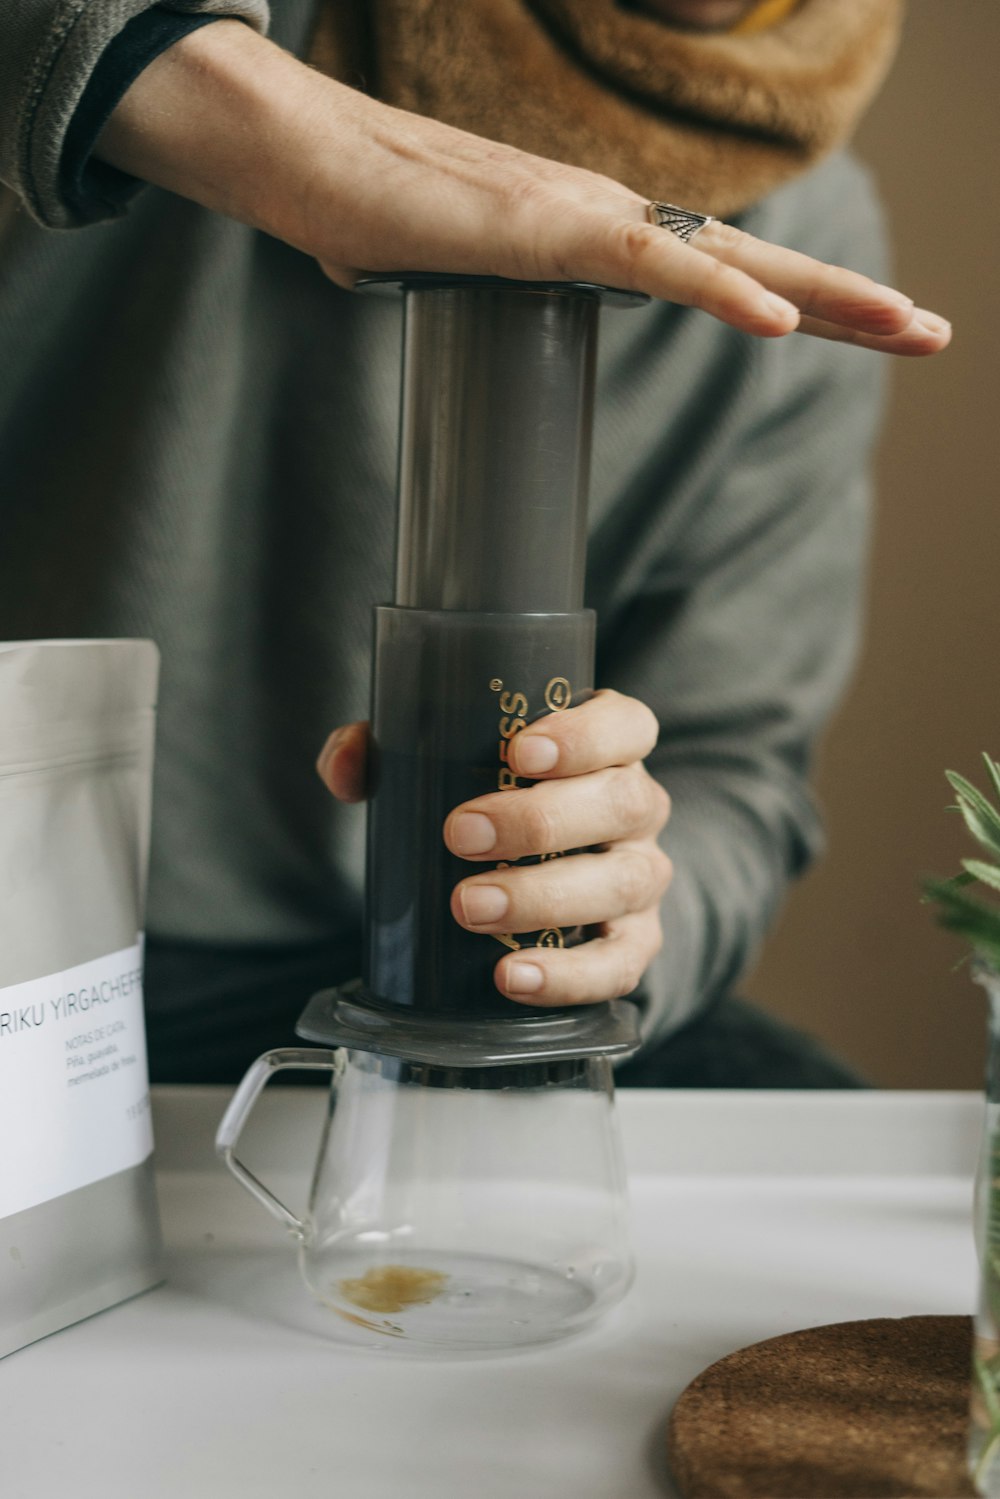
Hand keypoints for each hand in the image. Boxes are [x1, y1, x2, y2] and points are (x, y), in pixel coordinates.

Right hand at [97, 21, 950, 355]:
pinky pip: (650, 264)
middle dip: (845, 302)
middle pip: (748, 263)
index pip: (710, 273)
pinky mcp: (544, 227)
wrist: (295, 152)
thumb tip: (467, 316)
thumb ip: (485, 295)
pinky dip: (720, 295)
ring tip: (908, 325)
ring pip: (726, 260)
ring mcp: (582, 215)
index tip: (851, 333)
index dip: (783, 301)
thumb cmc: (362, 207)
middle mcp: (606, 214)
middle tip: (930, 331)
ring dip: (823, 297)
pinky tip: (781, 324)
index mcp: (590, 234)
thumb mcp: (452, 274)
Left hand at [317, 690, 671, 1006]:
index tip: (521, 751)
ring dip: (543, 898)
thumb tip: (346, 764)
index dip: (585, 735)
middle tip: (461, 835)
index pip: (627, 725)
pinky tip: (511, 976)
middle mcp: (638, 806)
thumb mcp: (446, 758)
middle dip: (540, 821)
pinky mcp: (634, 942)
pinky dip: (567, 976)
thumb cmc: (492, 797)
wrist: (536, 870)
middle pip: (623, 802)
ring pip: (623, 883)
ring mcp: (641, 875)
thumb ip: (389, 748)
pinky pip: (618, 964)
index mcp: (610, 745)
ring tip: (469, 907)